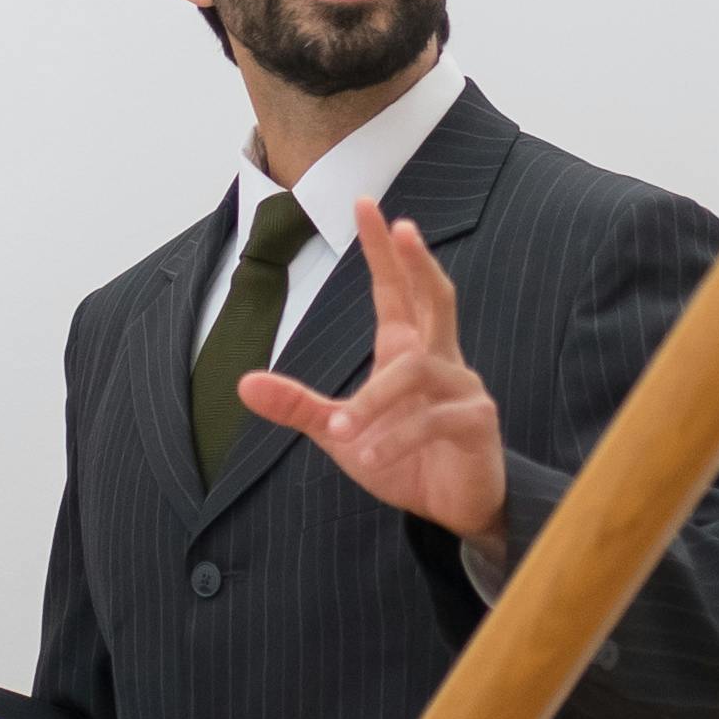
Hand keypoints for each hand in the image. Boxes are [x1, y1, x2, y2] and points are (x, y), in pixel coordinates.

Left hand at [236, 208, 504, 540]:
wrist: (449, 513)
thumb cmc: (402, 461)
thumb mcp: (340, 432)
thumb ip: (299, 407)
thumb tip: (243, 383)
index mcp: (408, 352)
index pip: (396, 290)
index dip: (383, 250)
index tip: (367, 204)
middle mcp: (441, 361)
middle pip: (436, 297)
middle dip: (418, 262)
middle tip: (404, 227)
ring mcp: (463, 389)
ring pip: (417, 371)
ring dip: (375, 399)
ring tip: (342, 433)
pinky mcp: (475, 423)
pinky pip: (433, 419)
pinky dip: (397, 436)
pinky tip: (370, 455)